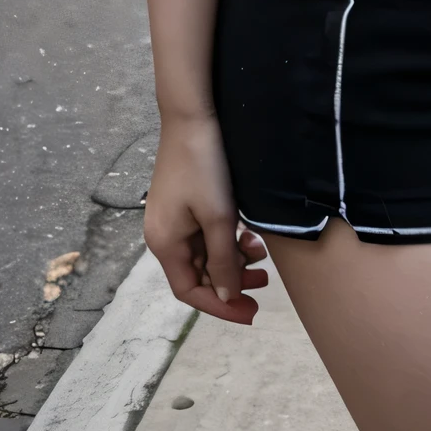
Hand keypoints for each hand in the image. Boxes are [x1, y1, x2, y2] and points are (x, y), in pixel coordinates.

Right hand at [145, 114, 267, 324]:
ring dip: (234, 260)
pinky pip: (208, 233)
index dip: (220, 305)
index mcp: (165, 245)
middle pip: (199, 274)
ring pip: (207, 254)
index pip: (190, 291)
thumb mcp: (218, 216)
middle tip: (264, 287)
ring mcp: (175, 219)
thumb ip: (223, 259)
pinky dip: (229, 240)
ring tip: (263, 259)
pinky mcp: (187, 203)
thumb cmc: (205, 166)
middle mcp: (165, 236)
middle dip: (231, 283)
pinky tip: (251, 237)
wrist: (193, 116)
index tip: (251, 314)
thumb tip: (225, 295)